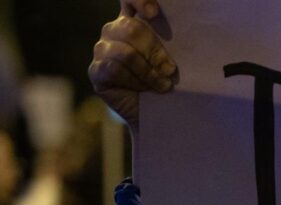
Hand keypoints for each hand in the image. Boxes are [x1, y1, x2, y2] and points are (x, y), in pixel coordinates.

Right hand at [88, 0, 176, 135]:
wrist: (158, 115)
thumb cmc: (167, 83)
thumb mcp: (171, 60)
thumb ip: (170, 42)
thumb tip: (182, 29)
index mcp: (132, 22)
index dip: (140, 0)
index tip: (154, 13)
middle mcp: (114, 31)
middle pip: (133, 28)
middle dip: (156, 52)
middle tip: (170, 70)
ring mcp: (102, 50)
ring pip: (126, 53)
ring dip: (149, 73)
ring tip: (163, 86)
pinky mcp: (96, 71)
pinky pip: (115, 69)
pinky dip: (135, 82)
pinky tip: (143, 90)